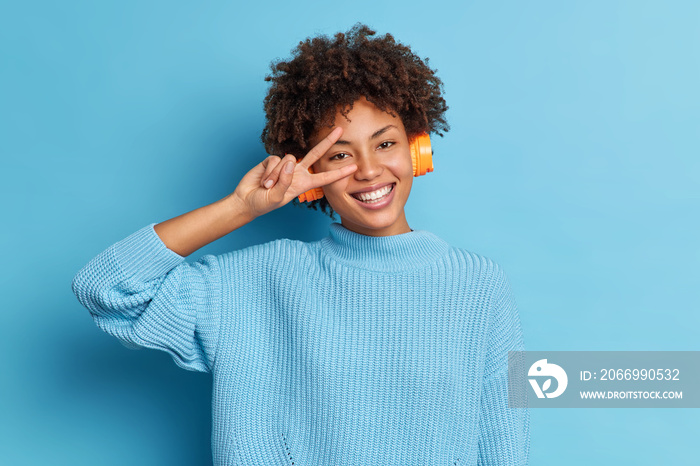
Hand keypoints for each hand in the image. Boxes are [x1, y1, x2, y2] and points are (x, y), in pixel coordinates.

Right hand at [231, 127, 356, 218]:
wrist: (247, 200)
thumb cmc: (264, 203)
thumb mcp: (277, 198)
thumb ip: (285, 181)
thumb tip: (291, 161)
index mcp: (304, 184)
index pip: (325, 177)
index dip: (339, 172)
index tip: (354, 167)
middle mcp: (297, 172)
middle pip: (316, 154)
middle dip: (327, 141)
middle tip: (340, 130)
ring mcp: (285, 165)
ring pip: (289, 160)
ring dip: (277, 176)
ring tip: (268, 186)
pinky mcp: (272, 160)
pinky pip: (275, 161)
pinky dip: (269, 172)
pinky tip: (264, 180)